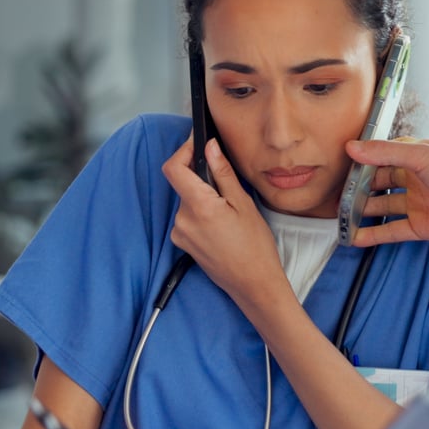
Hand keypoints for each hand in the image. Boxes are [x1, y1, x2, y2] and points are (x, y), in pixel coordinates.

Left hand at [160, 135, 289, 307]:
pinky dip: (201, 212)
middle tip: (226, 182)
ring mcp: (180, 233)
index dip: (183, 151)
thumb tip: (209, 147)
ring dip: (202, 196)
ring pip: (186, 200)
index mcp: (198, 207)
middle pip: (182, 183)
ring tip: (228, 210)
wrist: (253, 285)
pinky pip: (187, 217)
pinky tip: (221, 224)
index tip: (197, 143)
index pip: (173, 168)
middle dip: (201, 177)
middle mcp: (182, 220)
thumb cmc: (255, 247)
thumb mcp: (243, 204)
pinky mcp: (182, 242)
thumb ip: (222, 173)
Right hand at [343, 137, 428, 246]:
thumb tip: (352, 148)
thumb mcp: (423, 156)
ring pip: (384, 207)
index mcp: (416, 157)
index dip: (359, 164)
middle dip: (357, 190)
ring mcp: (420, 204)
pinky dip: (375, 234)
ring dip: (363, 213)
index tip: (338, 169)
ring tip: (339, 219)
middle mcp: (417, 180)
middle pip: (379, 184)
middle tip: (334, 197)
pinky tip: (357, 239)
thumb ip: (386, 152)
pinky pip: (394, 231)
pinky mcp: (425, 226)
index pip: (380, 158)